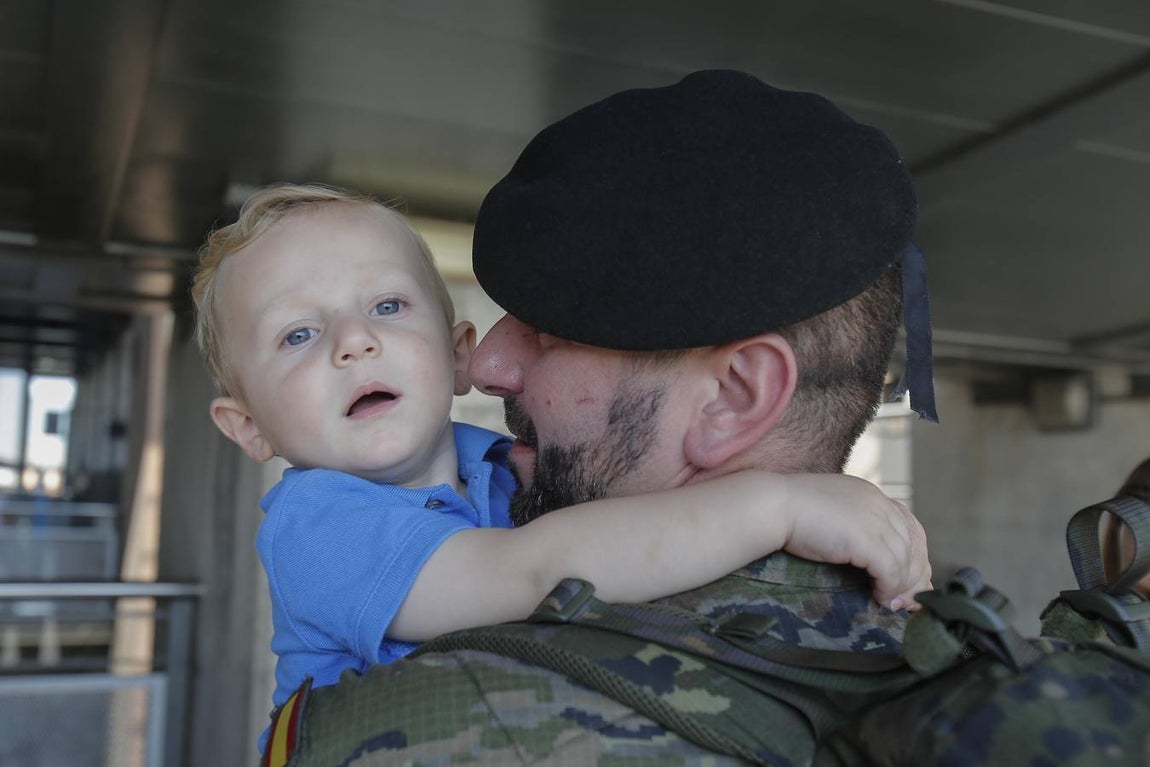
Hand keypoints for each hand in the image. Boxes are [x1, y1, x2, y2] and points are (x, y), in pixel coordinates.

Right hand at [781, 474, 930, 610]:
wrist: (773, 506)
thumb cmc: (791, 511)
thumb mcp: (832, 514)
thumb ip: (852, 527)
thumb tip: (868, 558)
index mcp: (871, 495)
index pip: (909, 525)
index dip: (915, 554)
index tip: (909, 578)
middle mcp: (879, 504)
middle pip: (914, 544)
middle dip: (916, 576)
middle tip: (908, 601)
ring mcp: (875, 520)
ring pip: (906, 560)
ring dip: (903, 587)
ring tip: (893, 604)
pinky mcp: (866, 539)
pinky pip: (891, 570)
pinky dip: (890, 588)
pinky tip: (880, 598)